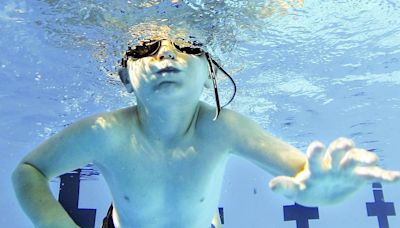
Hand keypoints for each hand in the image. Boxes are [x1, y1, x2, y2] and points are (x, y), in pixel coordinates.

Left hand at [269, 138, 399, 205]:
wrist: (319, 191)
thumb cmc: (306, 187)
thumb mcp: (295, 190)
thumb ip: (285, 186)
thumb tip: (271, 185)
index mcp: (317, 165)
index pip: (316, 155)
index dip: (316, 151)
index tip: (316, 146)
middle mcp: (333, 163)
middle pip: (338, 151)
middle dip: (341, 147)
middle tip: (345, 145)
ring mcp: (347, 169)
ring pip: (357, 160)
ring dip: (364, 159)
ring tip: (373, 160)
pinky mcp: (359, 178)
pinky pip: (373, 176)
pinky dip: (384, 176)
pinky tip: (395, 177)